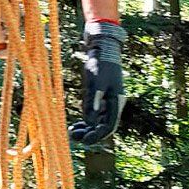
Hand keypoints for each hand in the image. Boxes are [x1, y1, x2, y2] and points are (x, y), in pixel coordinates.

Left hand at [69, 20, 126, 146]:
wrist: (102, 48)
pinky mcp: (100, 97)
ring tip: (73, 132)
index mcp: (116, 101)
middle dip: (90, 134)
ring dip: (87, 128)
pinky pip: (95, 114)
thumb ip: (93, 102)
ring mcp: (107, 101)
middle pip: (104, 126)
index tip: (85, 141)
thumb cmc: (100, 64)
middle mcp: (113, 104)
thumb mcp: (95, 82)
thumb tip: (90, 122)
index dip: (97, 135)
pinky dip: (86, 120)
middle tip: (75, 138)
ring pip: (98, 122)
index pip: (109, 126)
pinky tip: (76, 124)